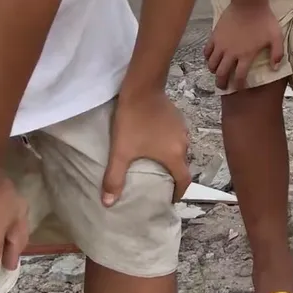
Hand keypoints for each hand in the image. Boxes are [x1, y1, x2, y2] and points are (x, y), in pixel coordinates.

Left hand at [102, 91, 190, 206]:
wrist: (142, 88)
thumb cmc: (133, 122)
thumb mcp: (121, 151)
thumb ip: (114, 178)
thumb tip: (108, 204)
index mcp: (174, 155)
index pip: (184, 180)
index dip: (179, 192)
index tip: (171, 198)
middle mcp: (183, 144)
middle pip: (182, 165)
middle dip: (173, 175)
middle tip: (160, 181)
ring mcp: (182, 129)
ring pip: (180, 150)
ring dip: (171, 158)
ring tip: (156, 161)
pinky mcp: (177, 118)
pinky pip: (177, 137)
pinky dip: (169, 144)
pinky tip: (155, 140)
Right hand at [205, 3, 283, 91]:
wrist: (249, 4)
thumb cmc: (264, 20)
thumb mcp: (276, 37)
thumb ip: (277, 53)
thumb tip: (275, 68)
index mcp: (246, 56)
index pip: (239, 76)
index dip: (239, 85)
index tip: (239, 88)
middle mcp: (231, 53)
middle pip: (222, 74)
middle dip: (222, 83)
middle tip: (223, 86)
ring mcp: (221, 45)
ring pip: (212, 64)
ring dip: (214, 71)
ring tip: (216, 72)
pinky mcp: (214, 36)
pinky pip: (206, 50)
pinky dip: (207, 57)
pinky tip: (211, 58)